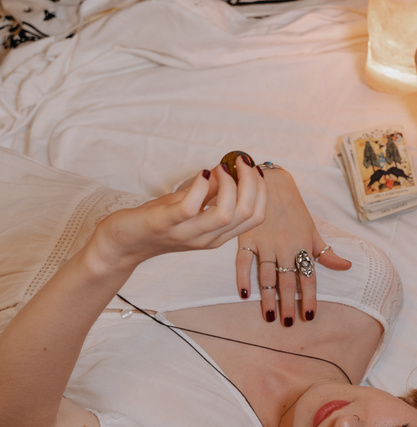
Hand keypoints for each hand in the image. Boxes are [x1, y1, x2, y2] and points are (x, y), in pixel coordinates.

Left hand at [91, 162, 264, 271]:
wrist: (124, 242)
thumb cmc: (159, 221)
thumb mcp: (192, 206)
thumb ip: (212, 193)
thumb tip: (230, 170)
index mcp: (219, 234)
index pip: (256, 216)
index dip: (260, 190)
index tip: (252, 167)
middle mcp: (209, 237)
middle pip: (247, 213)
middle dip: (250, 182)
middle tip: (241, 161)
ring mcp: (188, 233)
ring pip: (225, 214)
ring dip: (229, 184)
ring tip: (220, 168)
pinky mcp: (166, 224)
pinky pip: (191, 208)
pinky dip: (201, 187)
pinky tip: (201, 174)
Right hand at [235, 166, 350, 325]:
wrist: (270, 183)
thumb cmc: (294, 209)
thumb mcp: (313, 230)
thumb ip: (326, 253)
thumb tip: (347, 267)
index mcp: (303, 246)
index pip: (309, 278)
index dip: (310, 298)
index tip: (309, 317)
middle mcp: (285, 247)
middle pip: (287, 281)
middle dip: (288, 304)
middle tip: (287, 324)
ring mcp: (265, 244)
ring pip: (266, 276)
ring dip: (268, 297)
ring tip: (270, 316)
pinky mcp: (246, 238)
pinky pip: (243, 262)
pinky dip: (242, 277)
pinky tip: (244, 294)